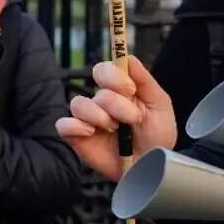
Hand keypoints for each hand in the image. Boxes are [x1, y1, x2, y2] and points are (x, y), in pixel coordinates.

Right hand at [55, 56, 175, 181]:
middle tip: (132, 119)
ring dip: (99, 116)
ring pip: (78, 104)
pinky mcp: (78, 138)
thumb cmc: (157, 135)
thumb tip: (129, 57)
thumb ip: (144, 80)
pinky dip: (75, 126)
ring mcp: (88, 120)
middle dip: (117, 104)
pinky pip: (63, 125)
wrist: (152, 165)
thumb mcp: (159, 104)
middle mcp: (101, 102)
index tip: (131, 90)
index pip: (104, 70)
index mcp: (119, 90)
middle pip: (97, 89)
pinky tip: (92, 133)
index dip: (114, 77)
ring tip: (114, 129)